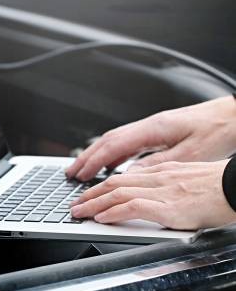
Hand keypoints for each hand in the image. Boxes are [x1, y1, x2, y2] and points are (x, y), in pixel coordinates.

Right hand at [65, 96, 235, 180]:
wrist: (235, 115)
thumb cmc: (218, 131)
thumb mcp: (188, 154)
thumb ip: (157, 163)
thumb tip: (130, 173)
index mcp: (153, 129)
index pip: (114, 145)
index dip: (94, 161)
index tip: (80, 174)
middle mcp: (149, 125)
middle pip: (108, 141)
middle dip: (87, 157)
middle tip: (71, 173)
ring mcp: (152, 127)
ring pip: (116, 141)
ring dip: (97, 155)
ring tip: (84, 169)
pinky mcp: (159, 132)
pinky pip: (128, 143)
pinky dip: (114, 154)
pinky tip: (112, 164)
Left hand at [70, 160, 235, 229]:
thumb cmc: (220, 187)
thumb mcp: (187, 179)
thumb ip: (166, 184)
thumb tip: (151, 195)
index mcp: (162, 172)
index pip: (124, 177)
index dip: (102, 185)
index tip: (89, 194)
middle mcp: (158, 178)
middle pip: (114, 183)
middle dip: (90, 194)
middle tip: (75, 204)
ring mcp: (162, 192)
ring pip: (117, 193)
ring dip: (93, 204)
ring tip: (79, 212)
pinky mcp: (169, 207)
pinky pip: (133, 207)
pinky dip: (113, 212)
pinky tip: (102, 218)